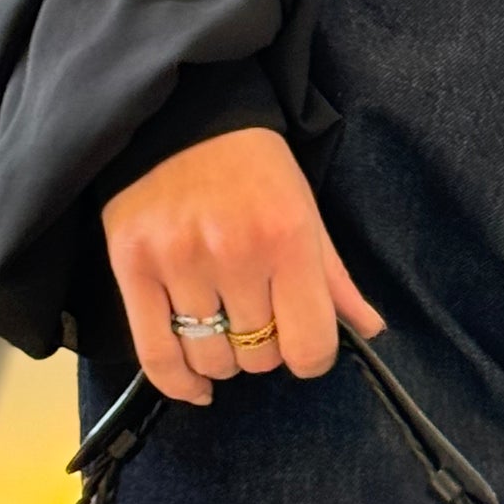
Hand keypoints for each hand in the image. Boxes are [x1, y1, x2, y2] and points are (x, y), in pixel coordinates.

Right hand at [101, 126, 384, 403]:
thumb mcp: (306, 213)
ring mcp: (180, 261)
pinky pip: (156, 355)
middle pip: (259, 356)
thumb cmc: (254, 168)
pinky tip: (195, 385)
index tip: (303, 345)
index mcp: (287, 238)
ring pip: (211, 358)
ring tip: (224, 328)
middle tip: (258, 318)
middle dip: (264, 348)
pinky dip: (178, 381)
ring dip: (224, 358)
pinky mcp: (132, 266)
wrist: (182, 118)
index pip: (309, 345)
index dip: (311, 357)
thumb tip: (371, 330)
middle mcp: (235, 253)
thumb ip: (335, 279)